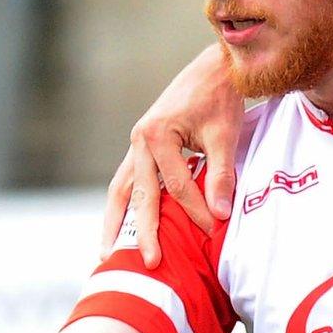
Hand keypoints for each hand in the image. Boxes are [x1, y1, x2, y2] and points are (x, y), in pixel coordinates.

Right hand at [99, 42, 245, 267]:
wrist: (212, 69)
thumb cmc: (219, 99)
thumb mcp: (224, 136)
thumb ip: (220, 175)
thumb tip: (220, 215)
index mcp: (156, 135)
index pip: (176, 187)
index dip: (196, 211)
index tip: (214, 231)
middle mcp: (138, 141)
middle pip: (138, 195)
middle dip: (143, 231)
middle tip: (149, 263)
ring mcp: (135, 145)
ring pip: (120, 190)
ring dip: (115, 222)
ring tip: (108, 254)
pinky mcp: (140, 149)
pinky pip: (127, 182)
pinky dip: (124, 206)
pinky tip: (120, 228)